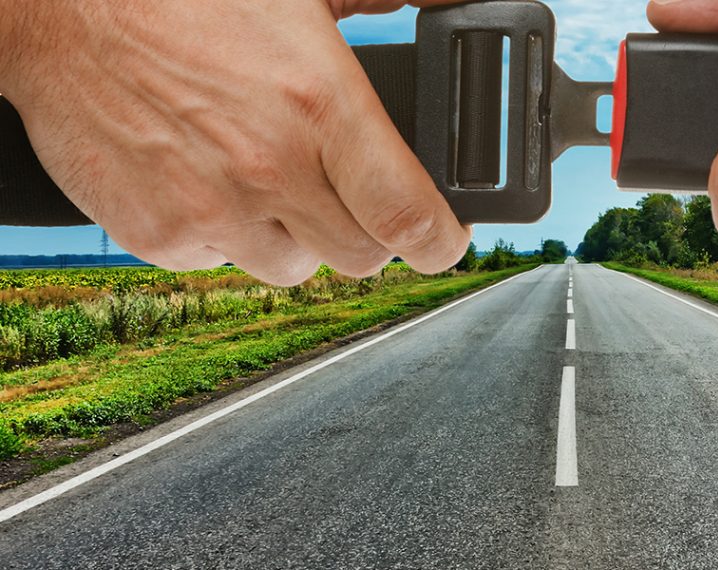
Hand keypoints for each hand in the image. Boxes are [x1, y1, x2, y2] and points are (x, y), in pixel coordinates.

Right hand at [0, 0, 469, 284]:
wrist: (59, 10)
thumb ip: (384, 16)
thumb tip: (454, 7)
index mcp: (320, 105)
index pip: (410, 218)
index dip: (441, 242)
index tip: (443, 239)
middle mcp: (271, 169)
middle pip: (362, 258)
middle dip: (366, 230)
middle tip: (344, 189)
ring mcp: (212, 211)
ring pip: (293, 267)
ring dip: (295, 234)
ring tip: (264, 173)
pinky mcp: (159, 235)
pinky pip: (222, 263)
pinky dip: (227, 233)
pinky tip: (208, 178)